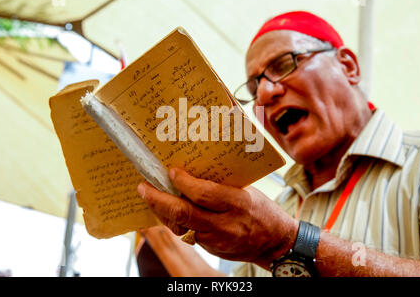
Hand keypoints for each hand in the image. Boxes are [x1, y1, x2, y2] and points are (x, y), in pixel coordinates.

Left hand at [137, 167, 298, 268]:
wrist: (276, 243)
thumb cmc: (263, 212)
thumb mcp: (247, 192)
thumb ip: (221, 186)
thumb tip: (192, 174)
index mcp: (238, 203)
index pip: (203, 193)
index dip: (183, 182)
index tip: (170, 171)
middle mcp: (225, 224)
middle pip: (184, 213)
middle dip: (158, 199)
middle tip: (143, 187)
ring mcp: (217, 240)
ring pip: (180, 226)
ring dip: (161, 211)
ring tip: (149, 196)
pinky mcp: (211, 249)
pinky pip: (187, 234)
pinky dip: (174, 221)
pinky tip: (166, 210)